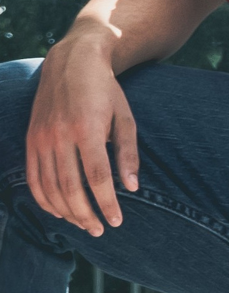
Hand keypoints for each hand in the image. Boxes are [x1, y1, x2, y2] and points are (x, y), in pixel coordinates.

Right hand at [26, 33, 139, 236]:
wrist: (72, 61)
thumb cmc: (105, 90)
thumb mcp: (125, 116)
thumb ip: (128, 153)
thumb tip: (132, 188)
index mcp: (88, 128)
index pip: (97, 177)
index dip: (106, 203)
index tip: (117, 221)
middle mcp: (60, 135)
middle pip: (71, 187)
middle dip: (86, 214)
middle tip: (101, 230)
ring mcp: (41, 138)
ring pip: (50, 187)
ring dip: (67, 212)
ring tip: (84, 225)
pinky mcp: (31, 140)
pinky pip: (33, 178)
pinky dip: (44, 200)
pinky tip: (59, 212)